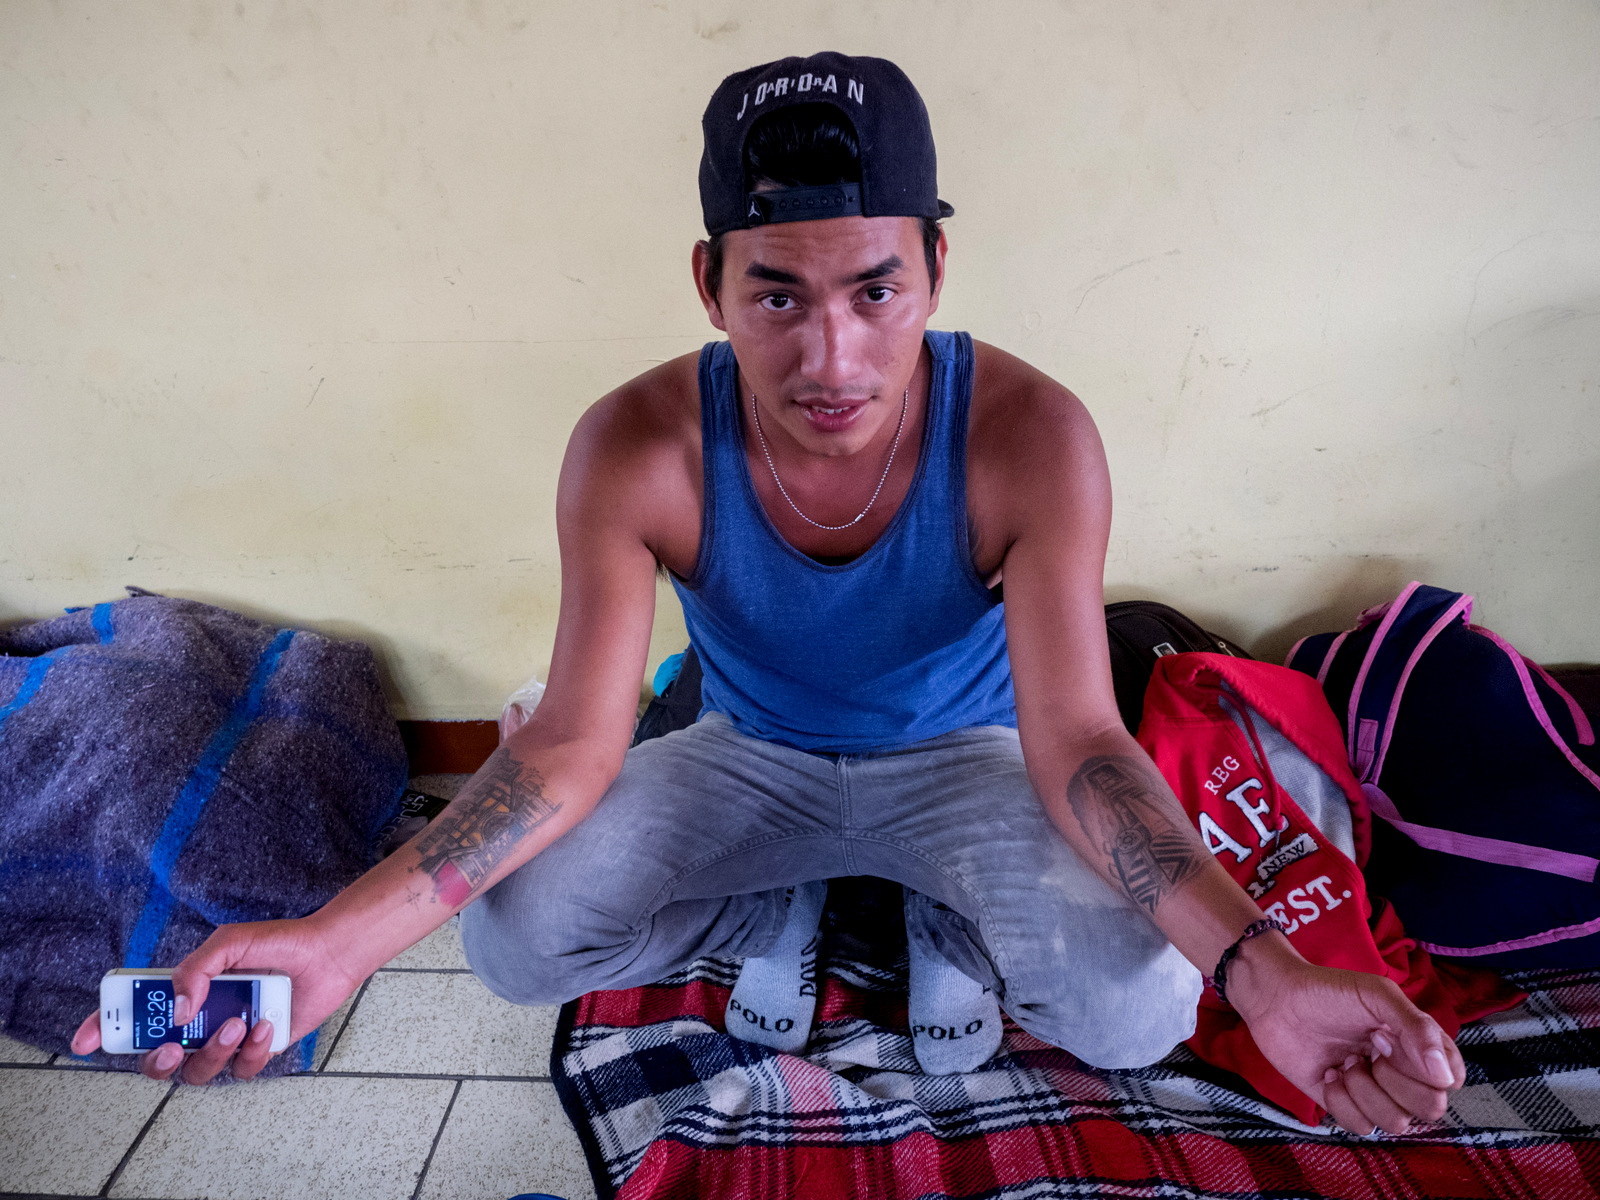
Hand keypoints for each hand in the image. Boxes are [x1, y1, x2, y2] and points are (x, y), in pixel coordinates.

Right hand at [71, 916, 364, 1084]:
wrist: (329, 954)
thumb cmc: (279, 942)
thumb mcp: (230, 943)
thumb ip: (196, 969)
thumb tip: (178, 1011)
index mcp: (186, 992)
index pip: (136, 1014)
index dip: (104, 1028)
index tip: (85, 1040)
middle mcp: (201, 1019)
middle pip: (157, 1058)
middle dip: (157, 1060)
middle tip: (174, 1045)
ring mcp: (228, 1037)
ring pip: (199, 1071)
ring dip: (213, 1052)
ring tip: (237, 1023)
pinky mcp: (257, 1050)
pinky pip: (241, 1069)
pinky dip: (251, 1051)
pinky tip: (265, 1024)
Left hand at [1229, 936, 1464, 1135]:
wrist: (1276, 999)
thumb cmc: (1329, 991)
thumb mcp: (1378, 996)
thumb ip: (1417, 1030)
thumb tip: (1446, 1079)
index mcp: (1419, 1046)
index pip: (1451, 1079)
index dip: (1427, 1068)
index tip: (1391, 1037)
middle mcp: (1402, 1074)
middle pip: (1429, 1108)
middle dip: (1395, 1080)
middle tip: (1367, 1049)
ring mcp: (1373, 1092)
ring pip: (1394, 1123)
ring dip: (1364, 1090)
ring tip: (1344, 1061)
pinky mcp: (1343, 1105)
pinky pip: (1360, 1126)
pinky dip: (1340, 1101)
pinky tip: (1328, 1074)